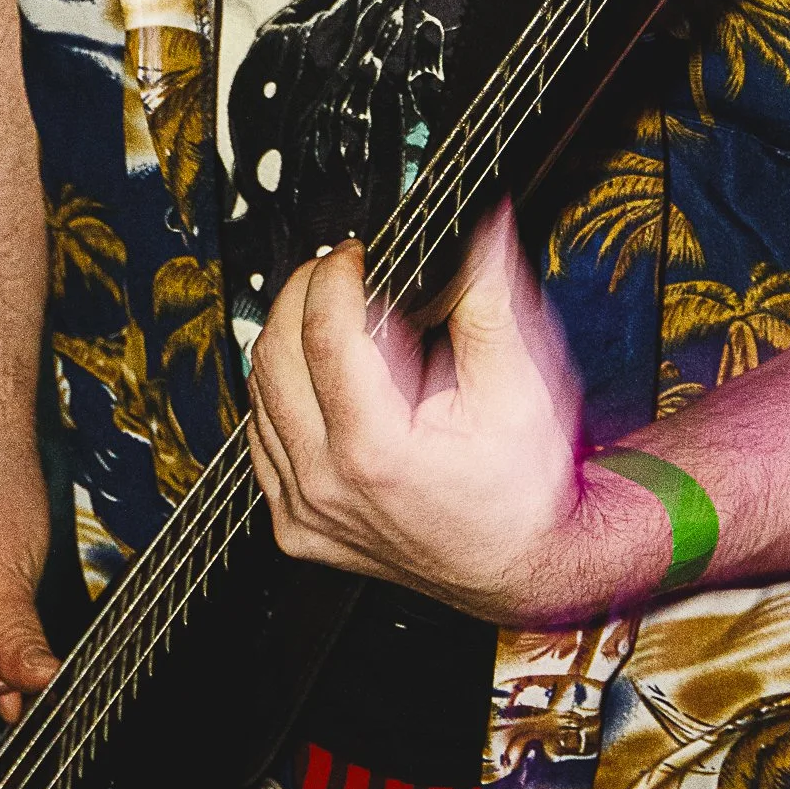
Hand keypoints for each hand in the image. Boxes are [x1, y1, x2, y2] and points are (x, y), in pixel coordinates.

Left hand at [246, 204, 670, 624]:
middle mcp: (326, 488)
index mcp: (376, 454)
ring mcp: (304, 513)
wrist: (528, 568)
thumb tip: (479, 221)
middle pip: (275, 355)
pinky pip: (264, 438)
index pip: (322, 333)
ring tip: (345, 319)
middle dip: (305, 294)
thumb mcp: (522, 381)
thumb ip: (490, 294)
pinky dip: (287, 394)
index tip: (360, 253)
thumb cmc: (527, 485)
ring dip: (291, 340)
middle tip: (345, 271)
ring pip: (261, 394)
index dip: (336, 276)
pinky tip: (328, 379)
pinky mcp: (296, 525)